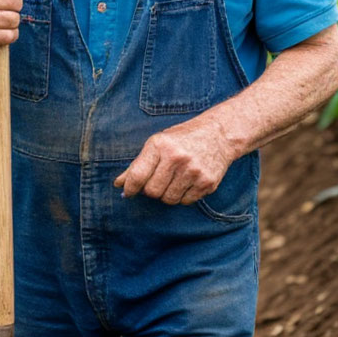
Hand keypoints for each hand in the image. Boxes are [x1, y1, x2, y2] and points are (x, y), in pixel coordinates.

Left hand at [114, 117, 236, 205]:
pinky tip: (187, 181)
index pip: (137, 175)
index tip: (128, 192)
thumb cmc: (183, 139)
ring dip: (167, 194)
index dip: (130, 188)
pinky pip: (185, 202)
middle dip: (151, 191)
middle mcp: (177, 158)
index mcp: (160, 145)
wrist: (219, 134)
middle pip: (152, 192)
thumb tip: (119, 184)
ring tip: (174, 180)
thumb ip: (138, 164)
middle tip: (157, 181)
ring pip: (169, 199)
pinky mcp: (207, 183)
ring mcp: (194, 171)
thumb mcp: (158, 143)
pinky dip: (183, 196)